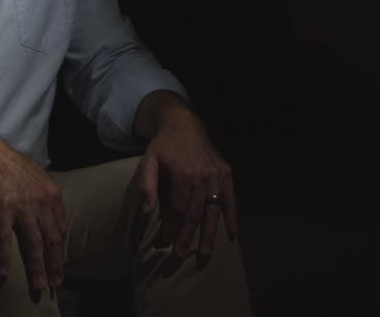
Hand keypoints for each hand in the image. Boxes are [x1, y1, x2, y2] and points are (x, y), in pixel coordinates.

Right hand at [0, 131, 67, 291]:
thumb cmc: (8, 166)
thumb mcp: (36, 177)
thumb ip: (46, 196)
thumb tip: (53, 215)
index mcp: (52, 194)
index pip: (61, 228)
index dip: (61, 249)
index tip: (60, 265)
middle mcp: (41, 200)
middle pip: (52, 239)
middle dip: (55, 264)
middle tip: (56, 283)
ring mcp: (22, 204)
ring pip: (33, 242)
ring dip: (36, 267)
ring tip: (39, 285)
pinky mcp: (1, 208)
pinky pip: (4, 238)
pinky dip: (4, 257)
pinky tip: (3, 273)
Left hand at [136, 108, 237, 258]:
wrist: (185, 124)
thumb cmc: (164, 146)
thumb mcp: (148, 161)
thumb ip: (147, 186)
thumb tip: (147, 213)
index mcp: (183, 174)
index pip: (177, 209)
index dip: (171, 228)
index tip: (164, 243)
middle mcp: (202, 177)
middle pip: (195, 214)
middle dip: (187, 237)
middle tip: (180, 256)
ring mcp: (217, 176)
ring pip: (213, 211)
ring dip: (209, 234)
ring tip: (205, 255)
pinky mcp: (226, 174)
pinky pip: (231, 199)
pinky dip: (232, 218)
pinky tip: (232, 236)